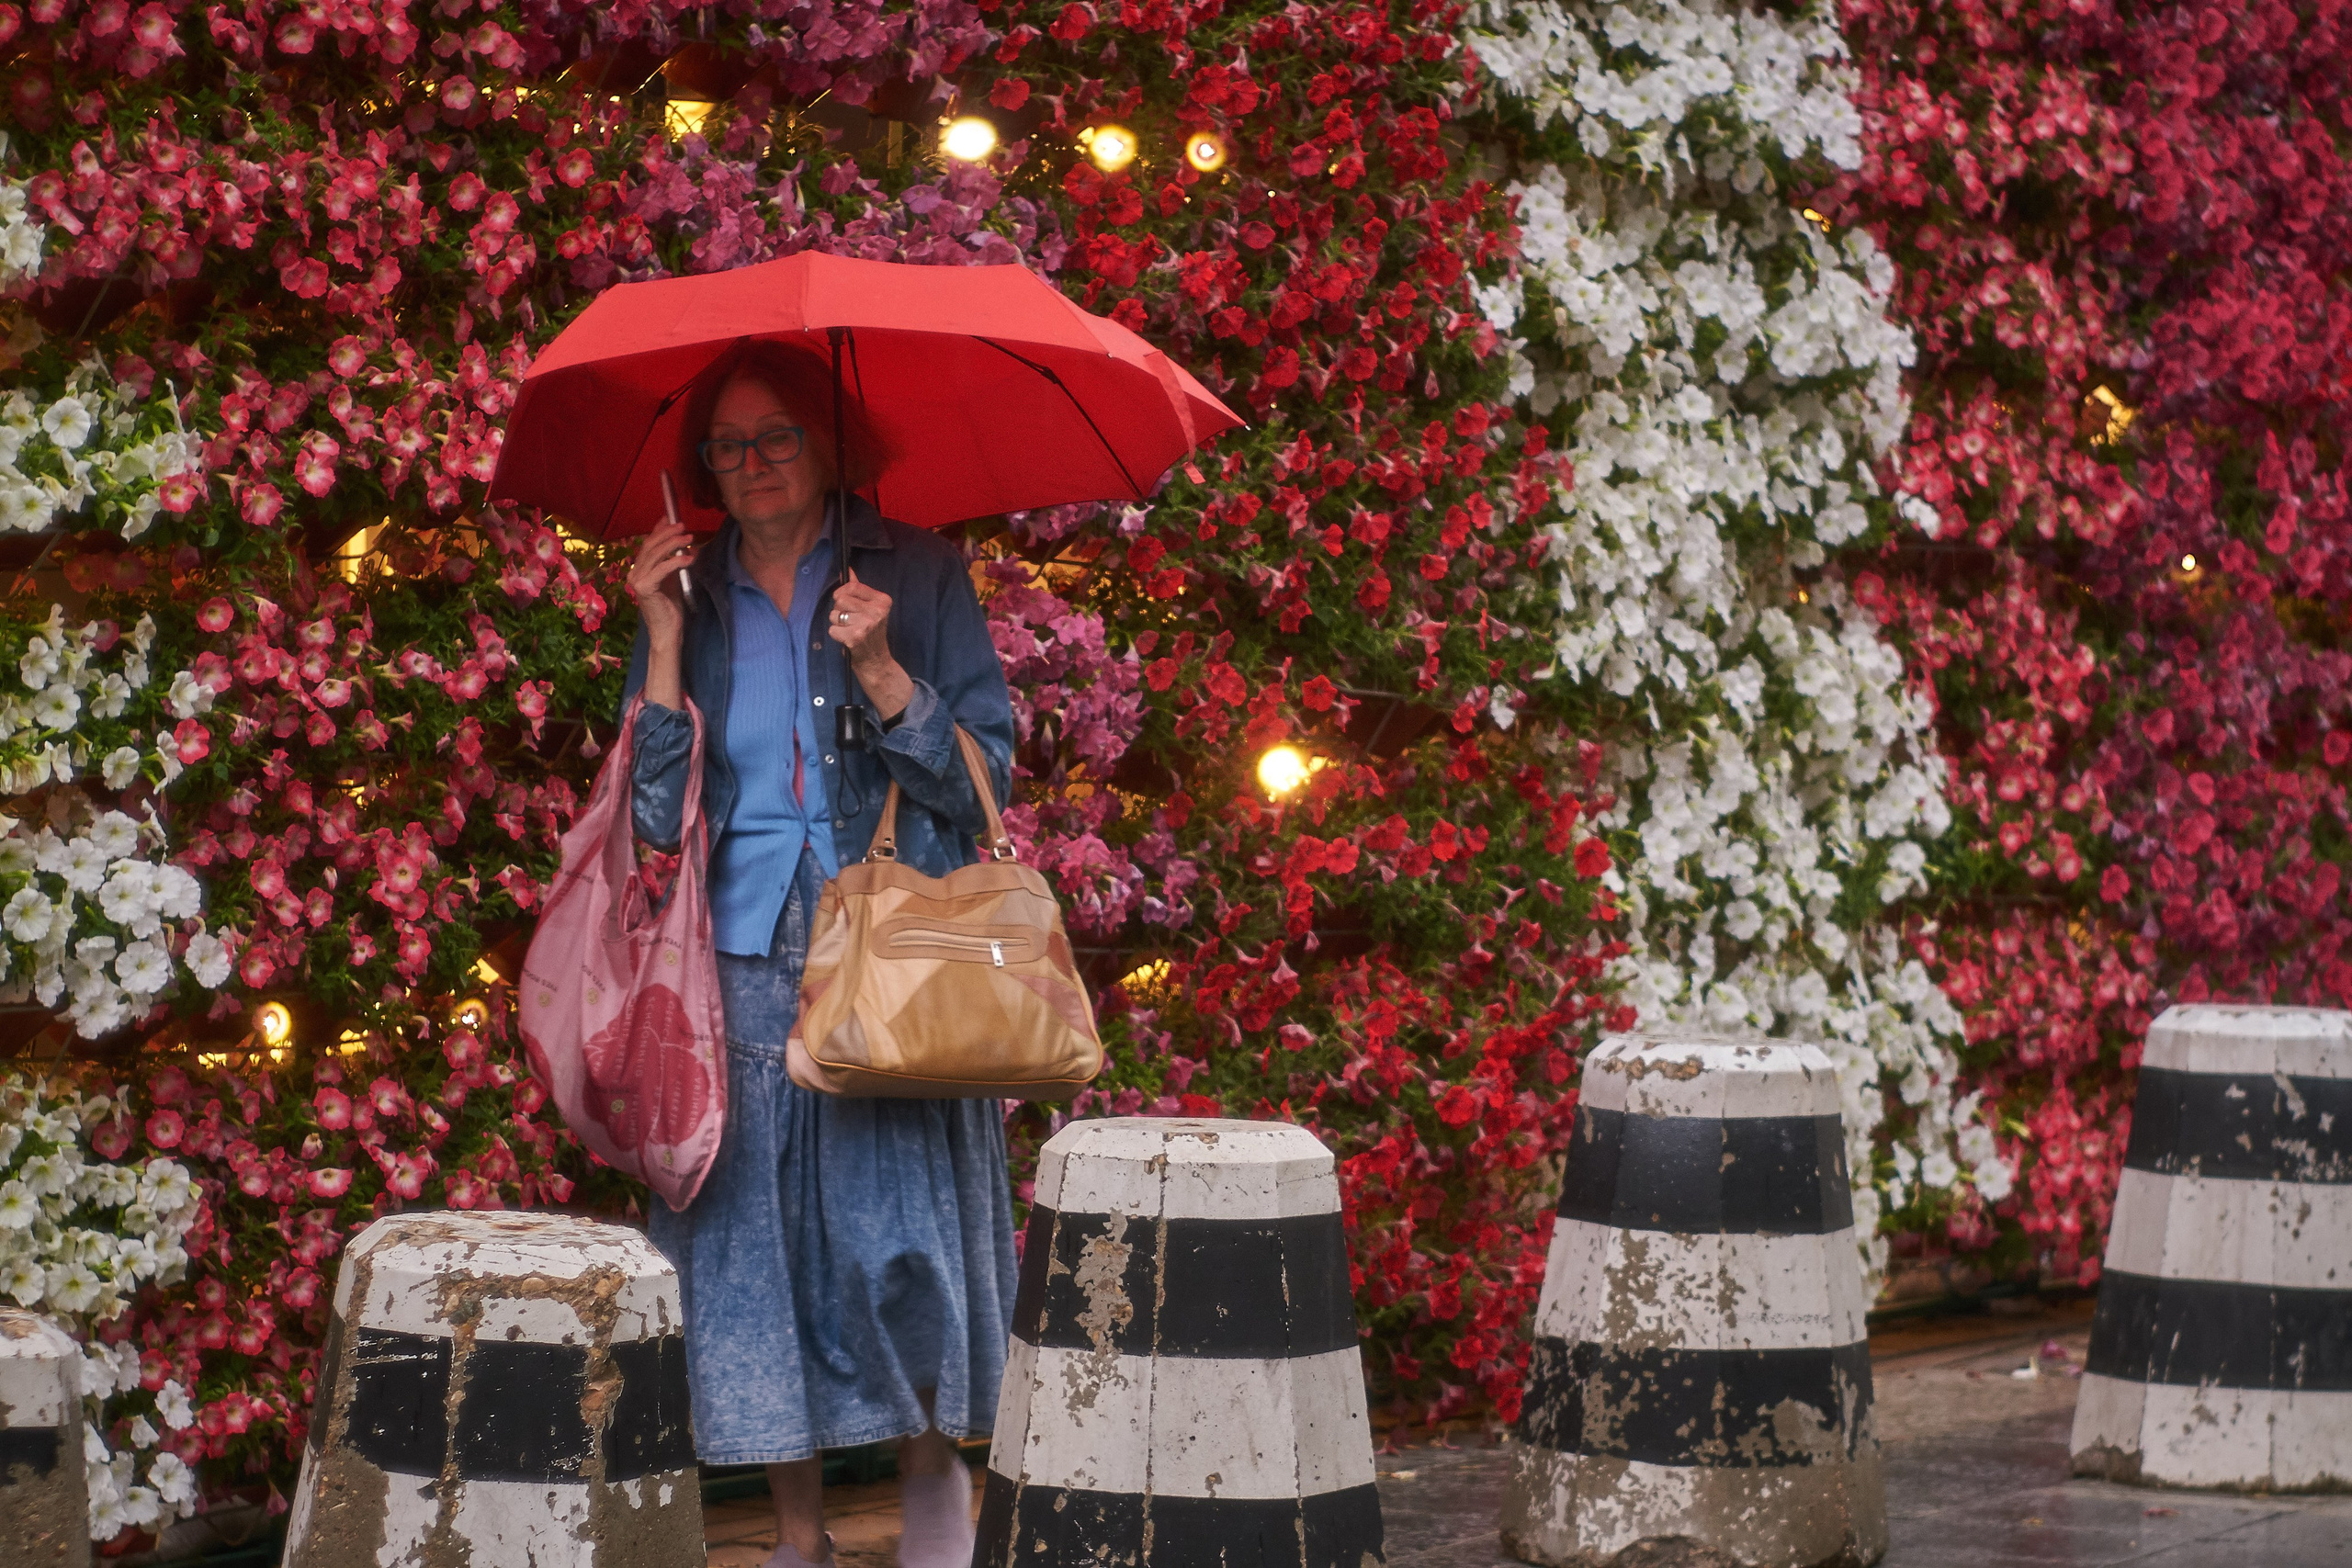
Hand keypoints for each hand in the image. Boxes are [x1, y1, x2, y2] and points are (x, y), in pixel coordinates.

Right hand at [626, 523, 694, 650]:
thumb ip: (673, 561)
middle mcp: (633, 573)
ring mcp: (636, 581)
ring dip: (674, 544)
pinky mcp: (644, 589)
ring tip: (690, 538)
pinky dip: (676, 561)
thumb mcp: (672, 579)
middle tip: (683, 526)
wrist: (667, 632)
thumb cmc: (670, 608)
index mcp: (638, 570)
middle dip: (667, 533)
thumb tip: (683, 543)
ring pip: (655, 554)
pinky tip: (690, 559)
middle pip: (649, 546)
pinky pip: (662, 569)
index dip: (659, 529)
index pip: (647, 544)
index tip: (671, 518)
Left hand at [827, 568, 893, 672]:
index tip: (846, 603)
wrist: (876, 661)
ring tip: (849, 630)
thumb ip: (858, 589)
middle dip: (839, 610)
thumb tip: (847, 570)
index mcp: (882, 600)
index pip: (852, 586)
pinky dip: (836, 635)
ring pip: (834, 614)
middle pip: (840, 599)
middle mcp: (877, 611)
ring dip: (837, 623)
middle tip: (850, 621)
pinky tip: (847, 639)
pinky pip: (832, 629)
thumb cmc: (871, 633)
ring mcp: (866, 624)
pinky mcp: (855, 637)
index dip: (842, 593)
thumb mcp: (870, 609)